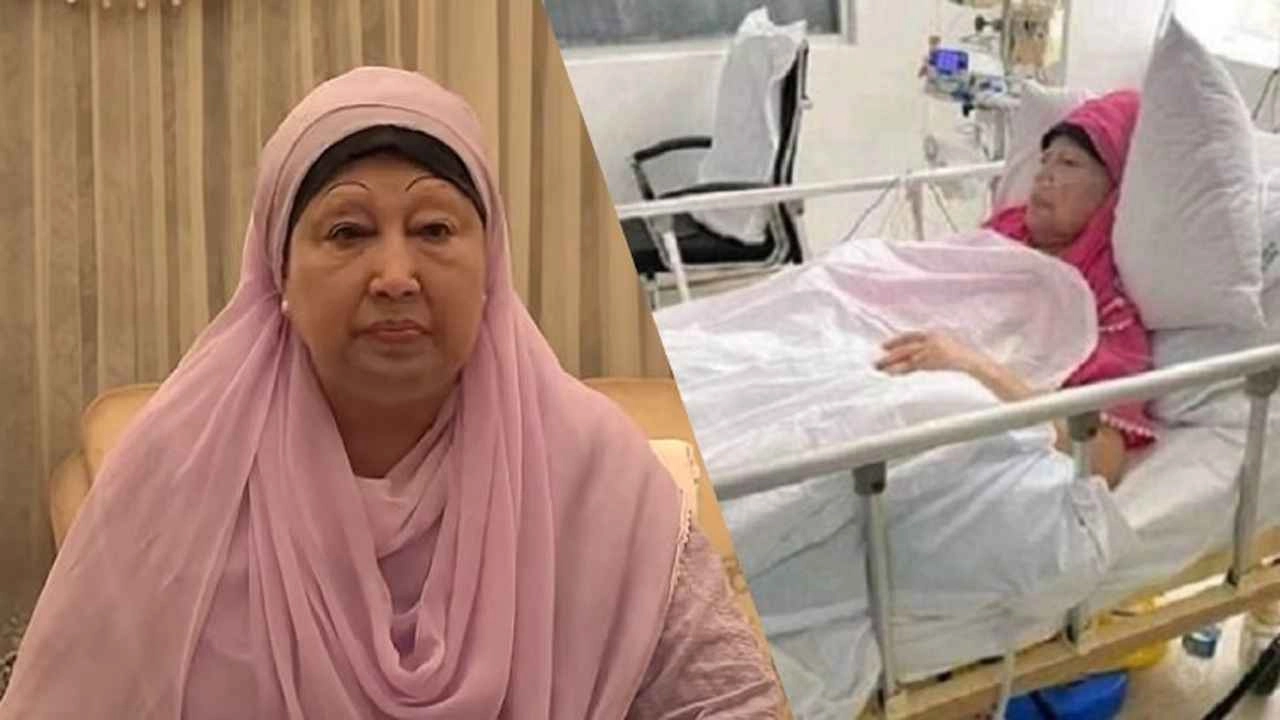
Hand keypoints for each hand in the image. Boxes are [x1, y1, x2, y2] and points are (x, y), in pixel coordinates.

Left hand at [874, 331, 990, 377]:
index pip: (910, 335)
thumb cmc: (959, 354)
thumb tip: (913, 356)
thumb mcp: (943, 344)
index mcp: (932, 333)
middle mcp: (929, 340)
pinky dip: (902, 369)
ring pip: (907, 357)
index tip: (883, 346)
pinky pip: (914, 366)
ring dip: (893, 363)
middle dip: (890, 354)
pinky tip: (893, 373)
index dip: (896, 340)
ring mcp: (931, 350)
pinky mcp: (932, 361)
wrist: (971, 360)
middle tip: (877, 361)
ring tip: (880, 368)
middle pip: (906, 347)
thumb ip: (929, 346)